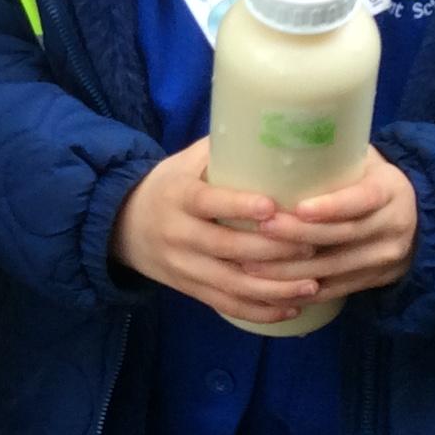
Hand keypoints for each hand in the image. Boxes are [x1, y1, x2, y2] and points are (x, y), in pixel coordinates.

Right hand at [108, 138, 321, 326]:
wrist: (123, 226)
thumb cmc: (169, 186)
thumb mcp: (185, 162)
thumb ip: (224, 149)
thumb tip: (276, 125)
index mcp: (178, 196)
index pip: (208, 202)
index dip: (239, 205)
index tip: (273, 207)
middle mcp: (179, 234)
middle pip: (227, 247)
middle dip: (273, 250)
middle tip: (312, 245)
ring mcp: (184, 266)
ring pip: (231, 283)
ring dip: (274, 288)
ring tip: (312, 284)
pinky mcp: (190, 289)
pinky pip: (226, 305)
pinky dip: (259, 310)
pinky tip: (291, 308)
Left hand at [263, 151, 418, 305]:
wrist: (419, 219)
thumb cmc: (372, 180)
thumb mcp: (366, 161)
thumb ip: (336, 154)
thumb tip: (281, 138)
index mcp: (390, 190)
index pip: (363, 199)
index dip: (332, 206)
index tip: (299, 207)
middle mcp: (392, 226)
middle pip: (343, 235)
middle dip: (299, 235)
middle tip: (263, 229)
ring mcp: (384, 257)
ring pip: (334, 268)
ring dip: (292, 269)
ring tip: (253, 263)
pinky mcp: (373, 280)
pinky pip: (335, 290)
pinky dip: (303, 290)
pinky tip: (273, 288)